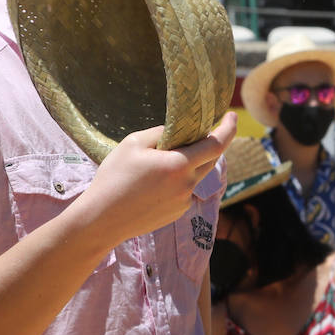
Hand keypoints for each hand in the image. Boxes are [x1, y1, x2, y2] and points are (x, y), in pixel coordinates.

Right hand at [82, 111, 236, 245]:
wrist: (102, 219)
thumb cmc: (114, 178)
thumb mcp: (133, 143)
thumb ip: (160, 132)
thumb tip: (175, 132)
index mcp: (179, 165)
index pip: (217, 144)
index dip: (229, 128)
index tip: (233, 116)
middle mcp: (187, 185)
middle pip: (211, 160)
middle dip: (209, 145)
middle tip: (195, 135)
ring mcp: (183, 202)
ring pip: (195, 177)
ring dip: (187, 165)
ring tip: (158, 164)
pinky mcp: (176, 213)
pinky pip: (184, 192)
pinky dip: (176, 182)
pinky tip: (151, 185)